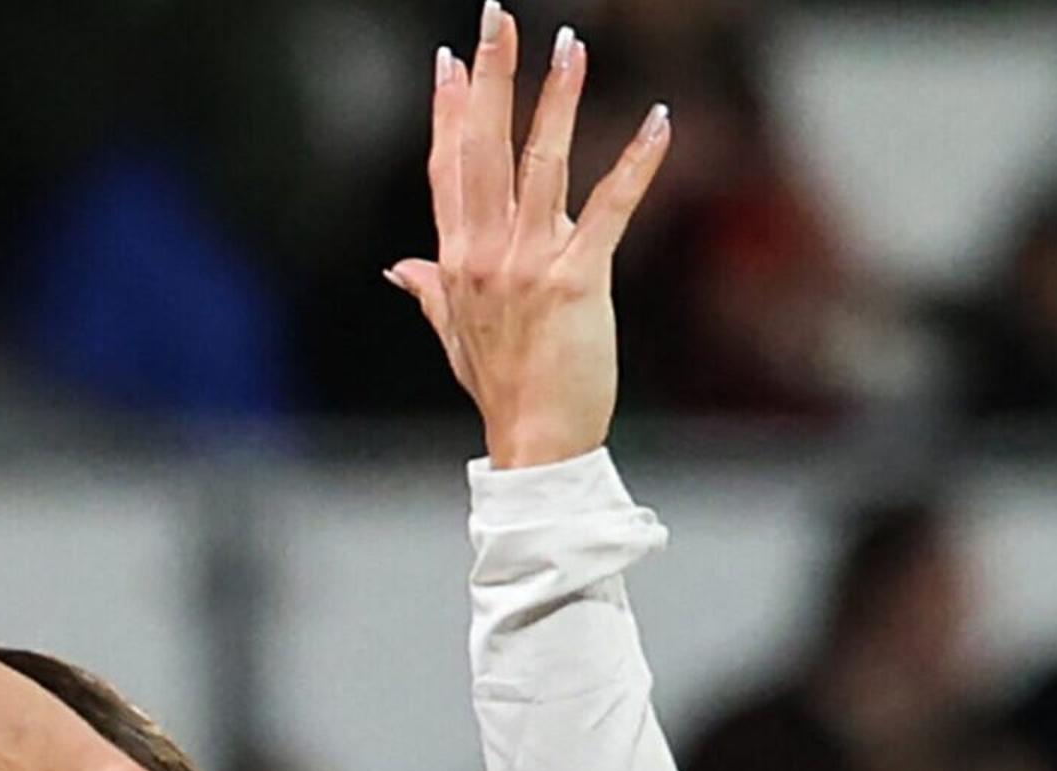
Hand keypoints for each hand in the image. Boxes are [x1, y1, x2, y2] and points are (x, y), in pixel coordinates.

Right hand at [388, 6, 673, 468]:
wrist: (537, 443)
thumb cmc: (502, 390)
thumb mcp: (455, 335)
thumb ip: (429, 291)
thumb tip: (398, 266)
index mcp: (457, 258)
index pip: (447, 166)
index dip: (447, 110)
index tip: (449, 59)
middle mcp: (485, 252)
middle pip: (483, 146)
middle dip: (490, 75)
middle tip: (496, 16)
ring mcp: (529, 264)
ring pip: (541, 163)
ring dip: (556, 98)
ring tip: (570, 44)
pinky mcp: (578, 281)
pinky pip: (610, 208)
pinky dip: (636, 162)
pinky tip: (658, 120)